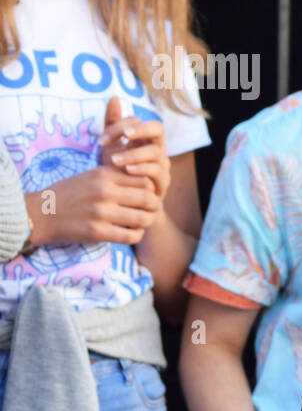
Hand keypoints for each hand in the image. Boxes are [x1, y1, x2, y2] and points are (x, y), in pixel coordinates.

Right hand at [29, 166, 161, 245]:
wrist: (38, 213)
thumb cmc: (67, 194)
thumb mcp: (90, 176)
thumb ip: (116, 177)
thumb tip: (147, 183)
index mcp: (104, 175)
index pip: (145, 180)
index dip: (152, 189)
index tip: (149, 195)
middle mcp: (104, 192)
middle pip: (148, 198)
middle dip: (154, 206)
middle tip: (151, 211)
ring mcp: (101, 212)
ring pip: (143, 218)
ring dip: (147, 222)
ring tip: (142, 222)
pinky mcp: (96, 232)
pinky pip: (130, 236)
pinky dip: (136, 236)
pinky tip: (131, 233)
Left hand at [99, 96, 170, 199]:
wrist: (125, 204)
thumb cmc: (117, 173)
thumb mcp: (111, 147)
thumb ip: (112, 124)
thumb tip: (114, 97)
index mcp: (144, 138)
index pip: (137, 121)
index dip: (120, 126)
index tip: (100, 139)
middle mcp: (157, 148)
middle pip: (157, 128)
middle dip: (140, 129)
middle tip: (125, 134)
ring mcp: (162, 165)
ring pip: (156, 152)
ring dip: (134, 154)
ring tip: (114, 160)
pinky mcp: (162, 183)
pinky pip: (156, 172)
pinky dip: (141, 170)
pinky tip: (126, 171)